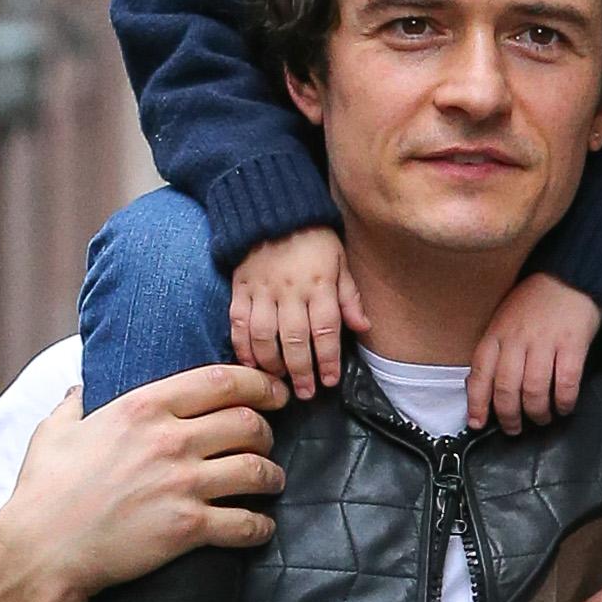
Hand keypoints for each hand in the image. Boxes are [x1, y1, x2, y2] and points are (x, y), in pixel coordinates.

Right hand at [0, 366, 286, 601]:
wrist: (43, 550)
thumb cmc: (44, 491)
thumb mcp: (53, 433)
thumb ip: (73, 404)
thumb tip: (78, 386)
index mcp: (143, 407)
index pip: (222, 380)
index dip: (260, 383)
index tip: (275, 392)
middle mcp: (170, 440)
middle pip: (249, 422)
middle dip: (267, 431)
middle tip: (266, 442)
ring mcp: (182, 484)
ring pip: (258, 470)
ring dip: (272, 476)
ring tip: (270, 482)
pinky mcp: (188, 528)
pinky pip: (247, 523)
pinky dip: (261, 526)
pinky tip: (260, 527)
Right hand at [228, 228, 368, 399]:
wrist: (271, 208)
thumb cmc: (313, 237)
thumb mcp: (340, 260)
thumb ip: (350, 296)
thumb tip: (364, 327)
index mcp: (319, 284)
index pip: (325, 330)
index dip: (327, 359)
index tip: (330, 381)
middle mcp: (290, 290)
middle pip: (295, 339)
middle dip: (301, 371)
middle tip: (306, 393)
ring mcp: (261, 290)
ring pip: (264, 336)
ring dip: (272, 363)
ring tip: (280, 381)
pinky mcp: (239, 288)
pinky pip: (238, 323)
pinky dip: (242, 346)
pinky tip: (250, 363)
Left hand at [468, 276, 601, 433]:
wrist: (570, 274)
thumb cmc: (535, 301)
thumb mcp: (504, 320)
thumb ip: (496, 349)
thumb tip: (487, 387)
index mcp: (497, 334)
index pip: (480, 374)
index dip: (477, 403)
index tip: (478, 422)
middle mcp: (517, 339)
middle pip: (506, 389)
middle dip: (509, 416)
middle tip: (514, 429)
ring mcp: (545, 341)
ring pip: (534, 390)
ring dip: (537, 413)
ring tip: (541, 419)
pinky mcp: (572, 344)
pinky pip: (566, 382)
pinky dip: (564, 401)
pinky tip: (563, 407)